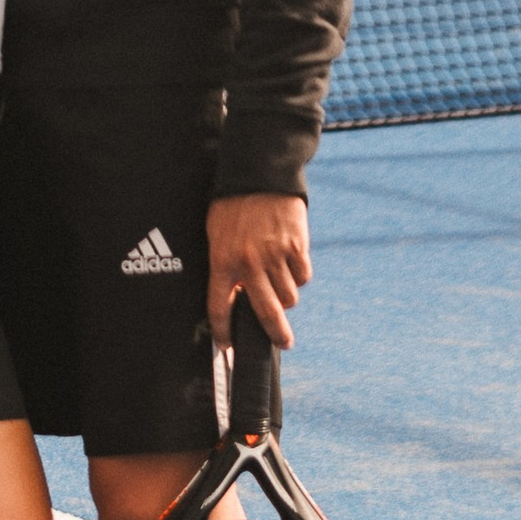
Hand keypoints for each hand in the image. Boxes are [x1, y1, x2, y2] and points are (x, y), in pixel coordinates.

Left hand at [206, 191, 309, 349]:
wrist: (260, 174)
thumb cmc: (233, 205)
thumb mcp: (217, 235)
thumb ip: (225, 266)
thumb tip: (236, 296)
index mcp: (223, 261)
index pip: (219, 307)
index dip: (222, 332)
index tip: (227, 346)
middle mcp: (249, 263)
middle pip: (265, 313)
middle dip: (276, 334)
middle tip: (283, 343)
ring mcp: (275, 256)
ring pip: (289, 296)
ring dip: (287, 295)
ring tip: (281, 281)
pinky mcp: (297, 247)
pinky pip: (303, 277)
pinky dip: (300, 276)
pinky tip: (292, 262)